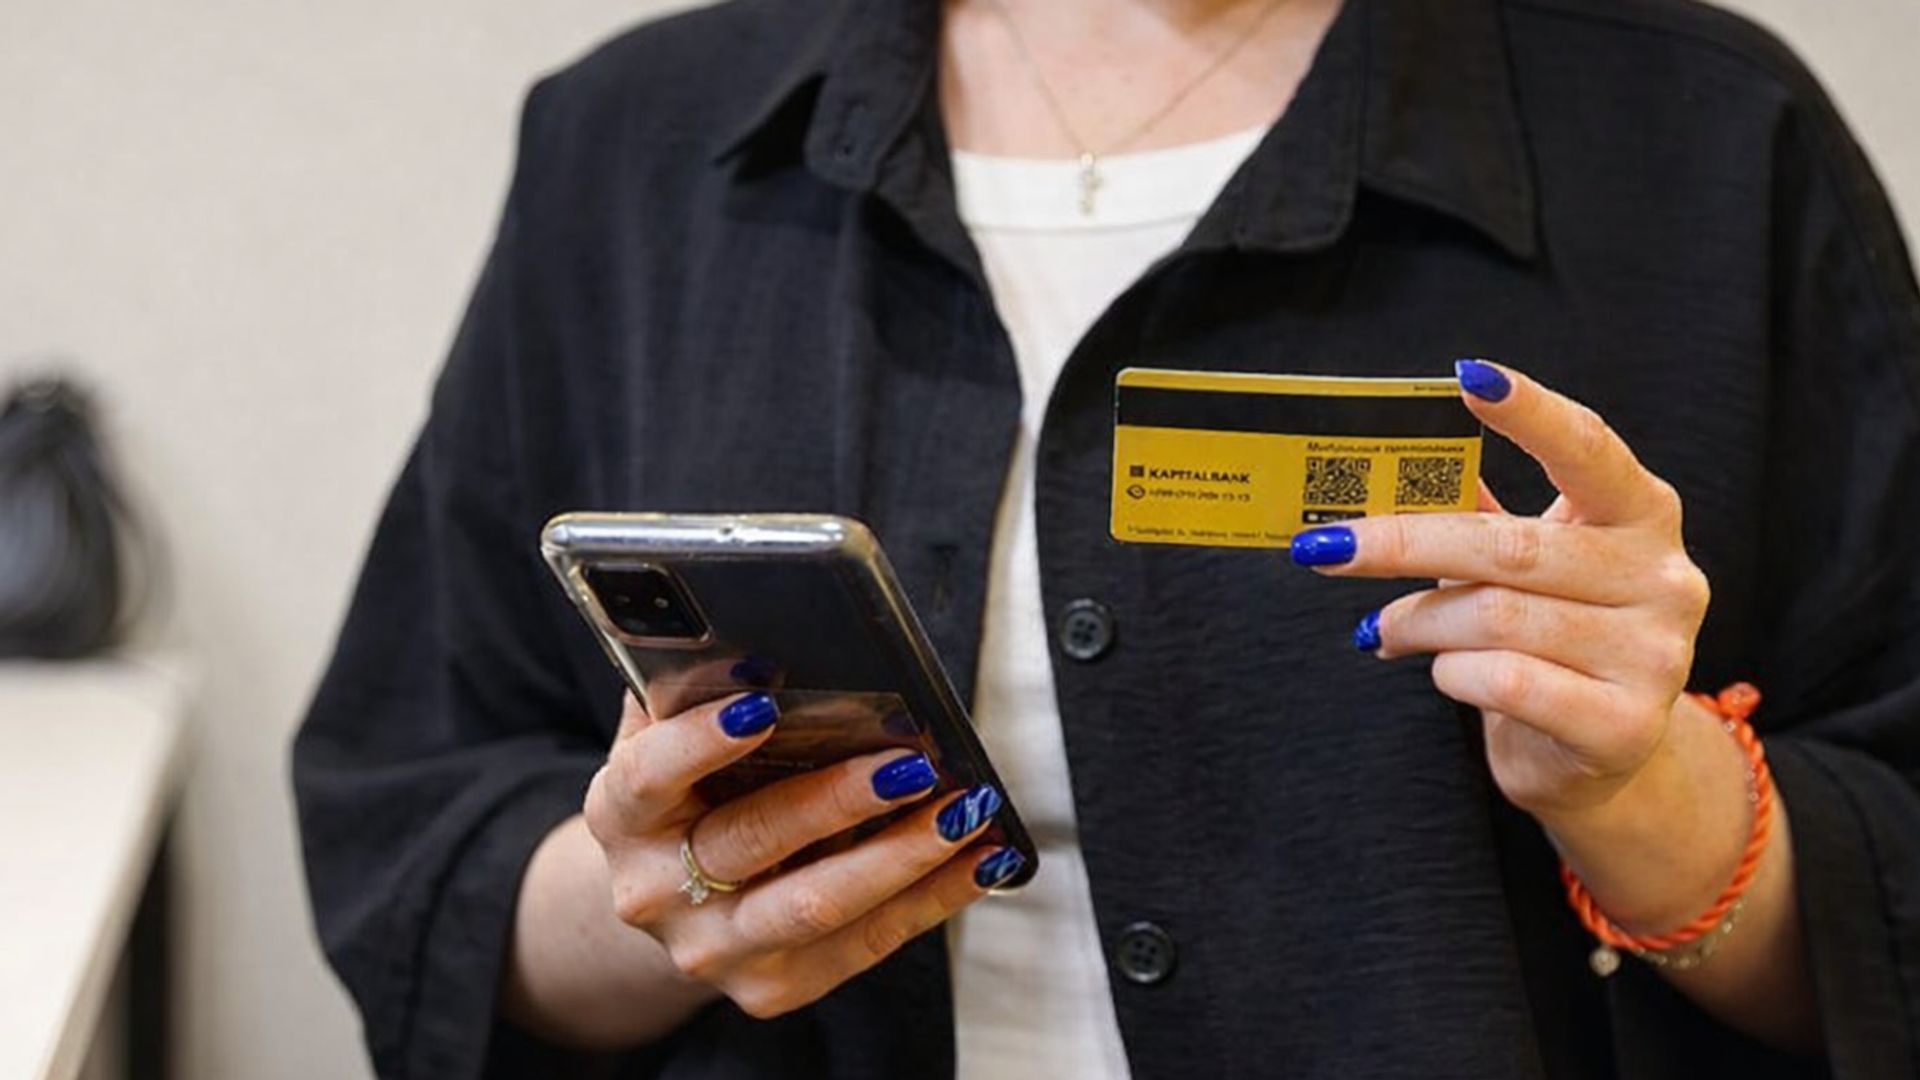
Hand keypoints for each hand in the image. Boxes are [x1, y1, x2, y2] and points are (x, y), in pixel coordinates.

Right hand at [582, 691, 1015, 1018]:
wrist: (667, 900)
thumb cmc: (686, 793)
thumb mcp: (668, 738)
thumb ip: (694, 692)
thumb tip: (758, 638)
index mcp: (620, 814)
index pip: (649, 775)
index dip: (700, 742)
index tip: (762, 705)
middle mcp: (655, 890)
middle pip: (750, 842)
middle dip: (837, 801)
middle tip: (910, 765)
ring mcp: (712, 949)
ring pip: (814, 906)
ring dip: (901, 857)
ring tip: (966, 811)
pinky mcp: (771, 988)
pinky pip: (865, 944)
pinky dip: (931, 899)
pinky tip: (981, 859)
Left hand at [1291, 360, 1711, 822]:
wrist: (1602, 751)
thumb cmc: (1553, 637)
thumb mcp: (1528, 564)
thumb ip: (1478, 512)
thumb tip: (1387, 461)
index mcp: (1643, 514)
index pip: (1588, 448)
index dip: (1531, 412)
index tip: (1468, 376)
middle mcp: (1664, 577)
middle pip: (1510, 546)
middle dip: (1402, 543)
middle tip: (1324, 546)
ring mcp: (1654, 655)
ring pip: (1495, 617)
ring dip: (1417, 620)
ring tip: (1383, 626)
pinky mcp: (1625, 725)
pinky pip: (1504, 680)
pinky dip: (1450, 672)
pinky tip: (1441, 670)